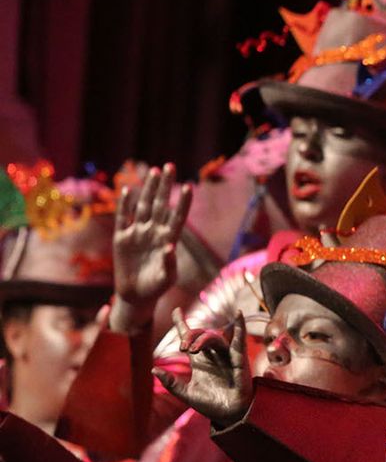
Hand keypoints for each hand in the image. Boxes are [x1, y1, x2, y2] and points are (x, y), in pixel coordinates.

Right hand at [109, 163, 192, 333]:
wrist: (136, 296)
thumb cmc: (156, 288)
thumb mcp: (166, 279)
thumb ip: (169, 263)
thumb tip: (170, 247)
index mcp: (168, 240)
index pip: (177, 217)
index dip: (182, 203)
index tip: (189, 187)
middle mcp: (154, 233)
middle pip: (161, 205)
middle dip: (165, 186)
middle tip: (170, 166)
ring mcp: (138, 234)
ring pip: (143, 206)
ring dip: (148, 189)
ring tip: (154, 171)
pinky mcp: (122, 239)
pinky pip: (123, 218)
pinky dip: (124, 205)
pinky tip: (127, 191)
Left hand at [155, 310, 251, 426]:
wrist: (228, 415)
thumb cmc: (210, 405)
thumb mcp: (186, 394)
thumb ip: (171, 383)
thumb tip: (153, 370)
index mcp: (199, 360)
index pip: (189, 336)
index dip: (182, 322)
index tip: (176, 311)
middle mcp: (212, 355)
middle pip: (200, 334)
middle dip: (189, 336)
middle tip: (182, 348)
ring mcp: (225, 355)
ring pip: (214, 338)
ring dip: (202, 339)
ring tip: (191, 350)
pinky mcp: (239, 359)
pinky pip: (239, 340)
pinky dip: (240, 326)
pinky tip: (239, 314)